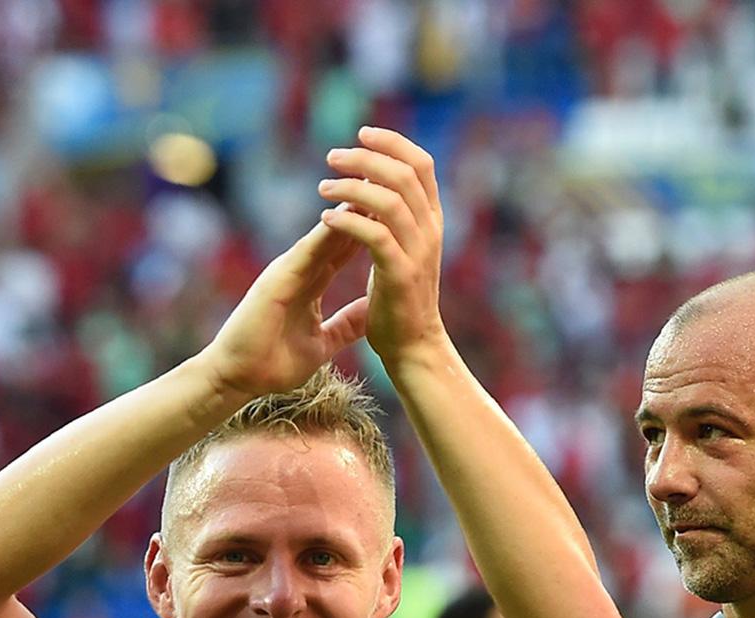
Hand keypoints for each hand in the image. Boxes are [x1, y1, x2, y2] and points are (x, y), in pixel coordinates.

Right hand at [195, 187, 372, 402]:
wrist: (238, 379)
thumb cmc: (273, 364)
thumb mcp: (322, 343)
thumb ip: (345, 325)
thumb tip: (371, 313)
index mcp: (310, 282)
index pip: (344, 249)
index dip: (369, 227)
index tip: (396, 209)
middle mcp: (299, 269)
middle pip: (337, 231)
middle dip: (362, 207)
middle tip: (389, 181)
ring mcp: (287, 271)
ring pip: (324, 233)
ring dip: (347, 209)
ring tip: (372, 184)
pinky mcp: (277, 280)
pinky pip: (306, 252)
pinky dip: (326, 233)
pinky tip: (344, 215)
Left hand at [317, 126, 445, 371]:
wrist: (413, 346)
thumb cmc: (400, 300)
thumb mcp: (403, 250)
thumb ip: (394, 218)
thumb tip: (372, 184)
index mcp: (432, 222)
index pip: (421, 165)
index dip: (392, 142)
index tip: (362, 134)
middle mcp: (430, 232)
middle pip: (403, 174)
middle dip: (364, 158)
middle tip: (332, 158)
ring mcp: (418, 253)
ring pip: (387, 200)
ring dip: (350, 187)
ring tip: (323, 187)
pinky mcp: (400, 274)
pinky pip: (373, 235)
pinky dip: (347, 221)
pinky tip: (326, 218)